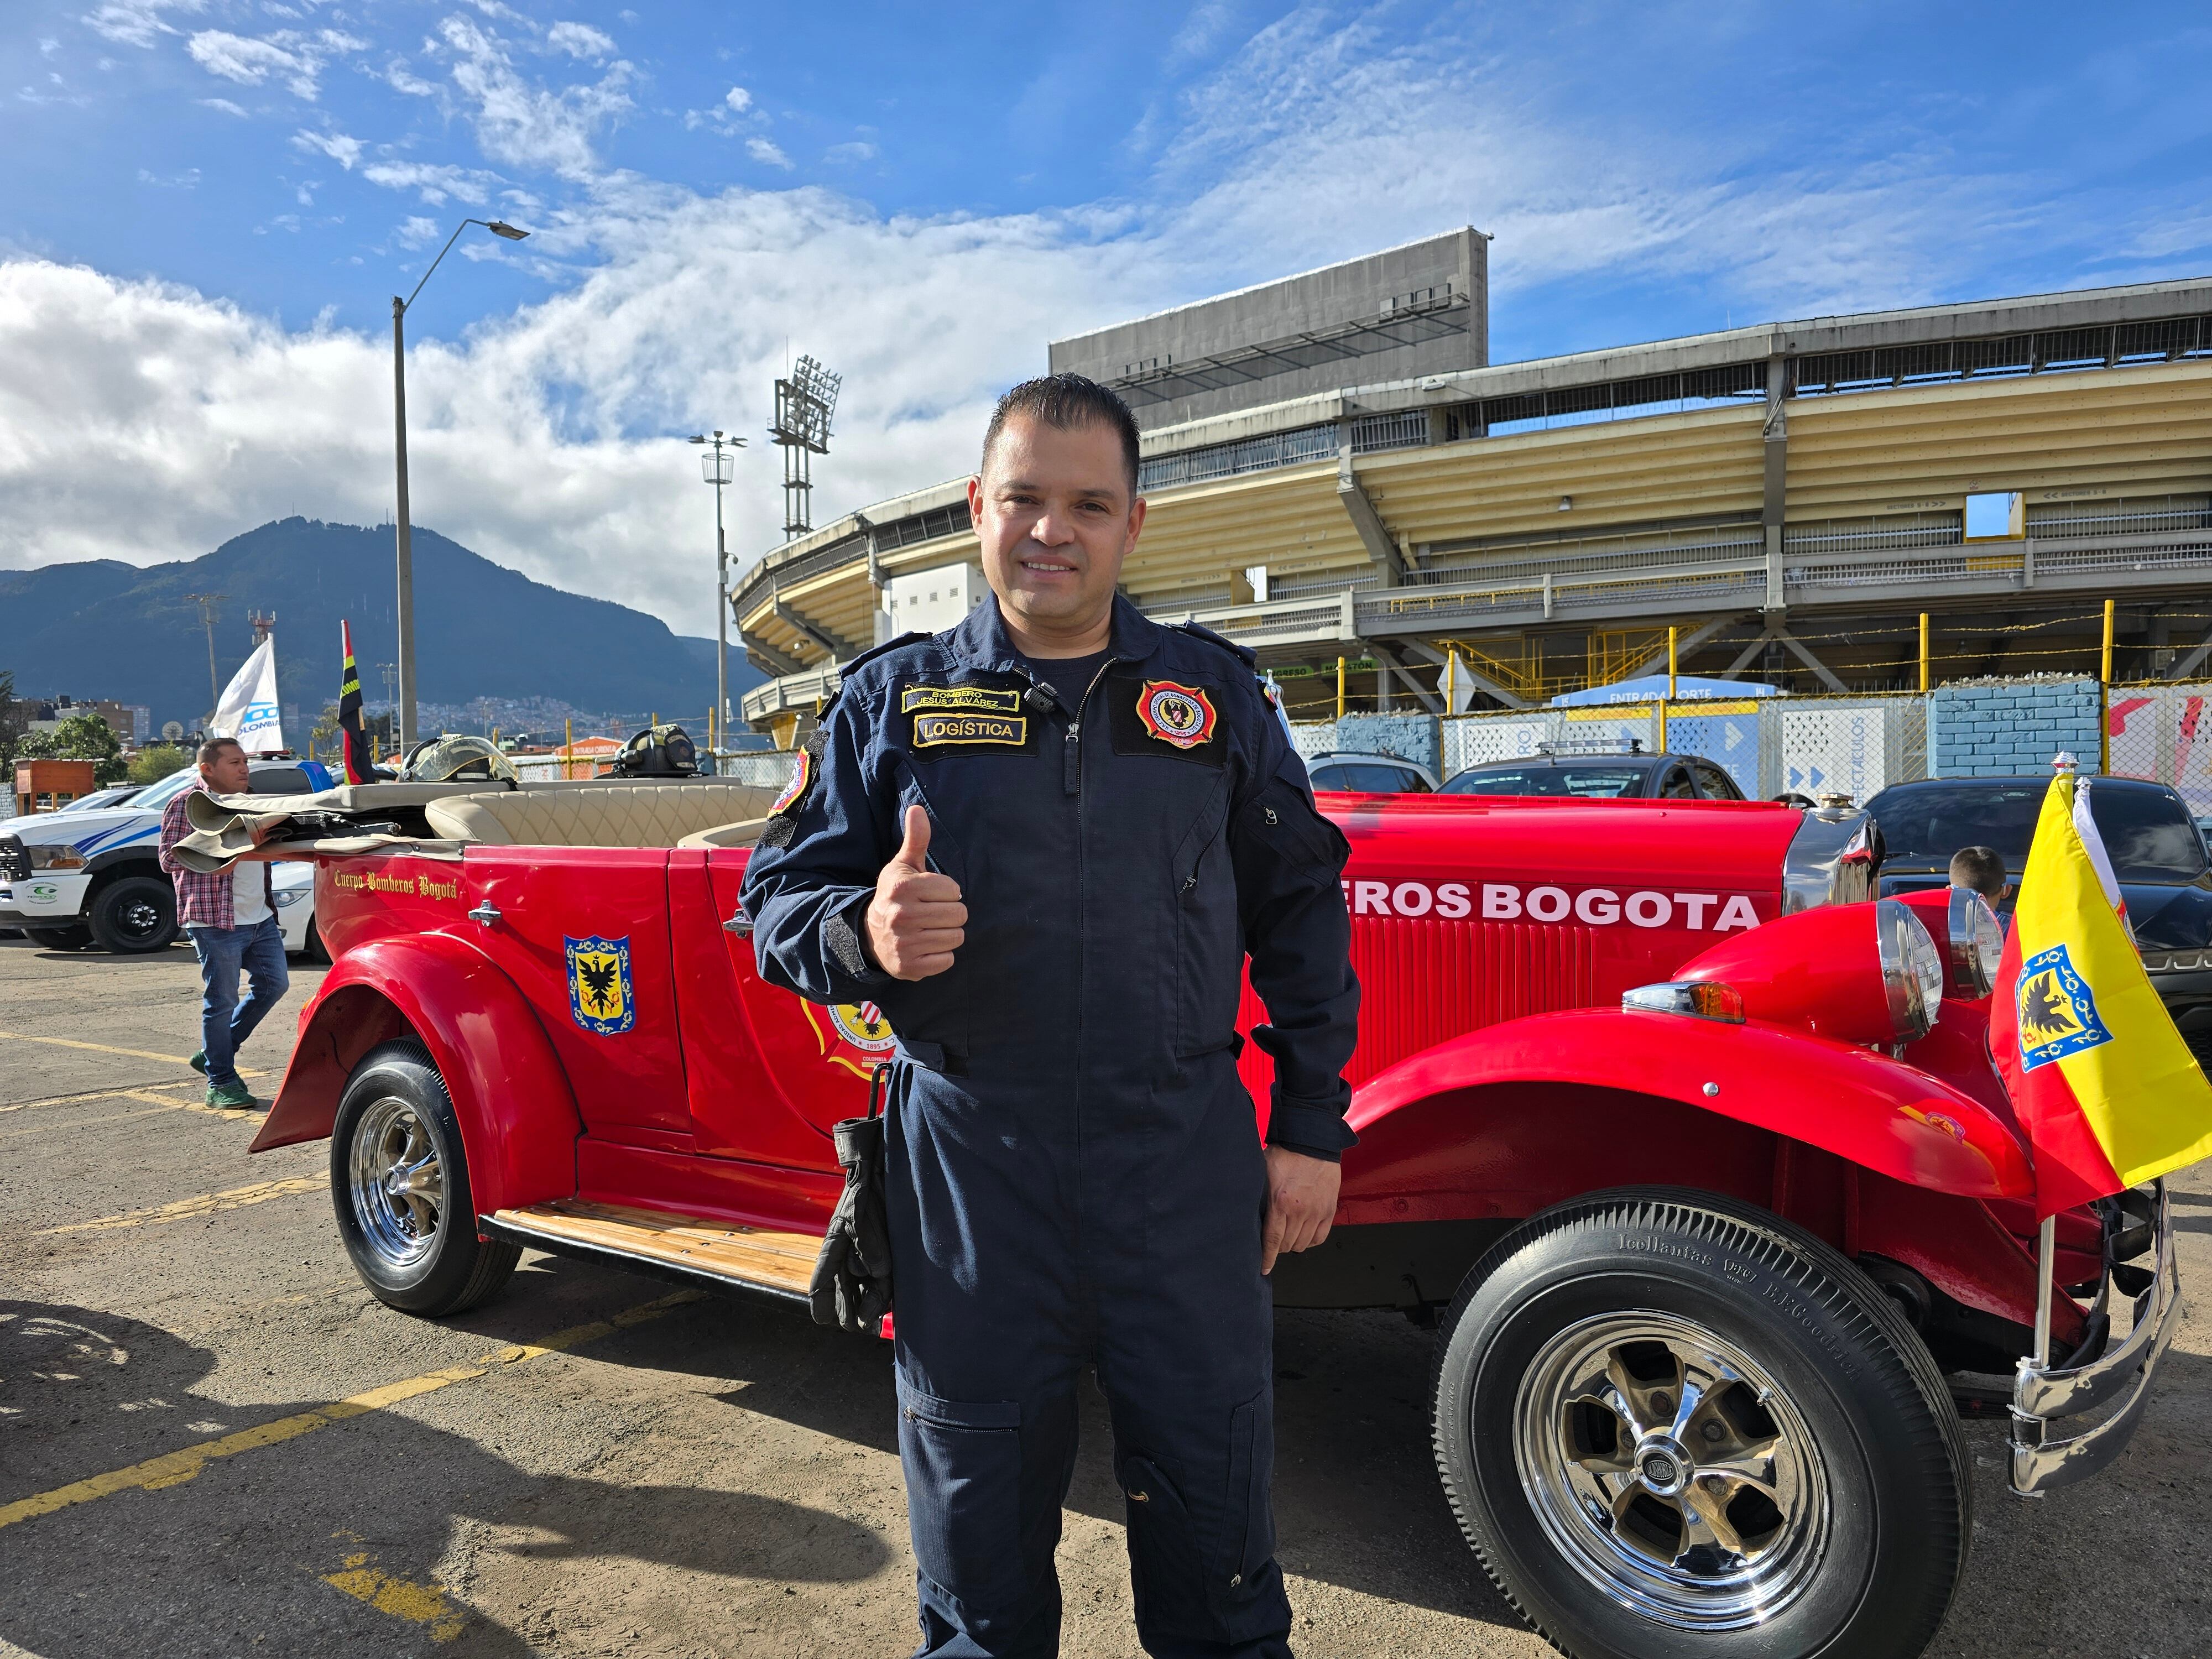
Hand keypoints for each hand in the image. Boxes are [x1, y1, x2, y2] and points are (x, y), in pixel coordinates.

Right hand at [865, 805, 965, 979]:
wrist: (870, 935)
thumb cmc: (895, 895)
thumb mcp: (903, 866)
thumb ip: (916, 839)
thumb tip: (917, 808)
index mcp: (902, 888)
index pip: (954, 890)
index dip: (947, 891)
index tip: (931, 894)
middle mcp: (901, 916)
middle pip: (959, 914)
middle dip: (951, 913)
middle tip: (932, 913)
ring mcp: (905, 944)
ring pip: (956, 937)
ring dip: (947, 934)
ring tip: (929, 929)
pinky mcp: (910, 967)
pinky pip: (948, 960)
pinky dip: (941, 955)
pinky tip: (925, 946)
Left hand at [1261, 1145, 1340, 1275]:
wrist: (1312, 1141)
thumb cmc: (1285, 1154)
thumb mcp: (1263, 1174)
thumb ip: (1258, 1197)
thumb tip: (1247, 1215)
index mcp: (1281, 1202)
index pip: (1272, 1240)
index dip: (1267, 1258)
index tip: (1263, 1269)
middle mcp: (1301, 1211)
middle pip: (1287, 1245)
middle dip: (1277, 1246)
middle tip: (1273, 1239)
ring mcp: (1317, 1212)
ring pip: (1303, 1244)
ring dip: (1293, 1243)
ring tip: (1287, 1233)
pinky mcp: (1329, 1210)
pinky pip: (1320, 1237)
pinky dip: (1310, 1240)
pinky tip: (1303, 1232)